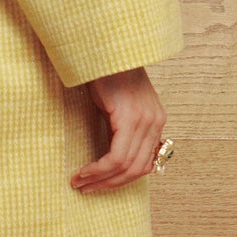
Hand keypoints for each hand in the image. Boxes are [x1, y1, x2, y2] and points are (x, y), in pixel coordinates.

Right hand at [69, 64, 166, 191]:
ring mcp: (146, 119)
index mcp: (156, 120)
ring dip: (101, 180)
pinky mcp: (131, 117)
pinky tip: (83, 172)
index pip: (144, 163)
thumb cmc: (105, 71)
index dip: (120, 180)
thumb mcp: (116, 103)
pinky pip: (117, 156)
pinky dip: (99, 169)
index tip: (97, 184)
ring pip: (126, 166)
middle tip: (86, 189)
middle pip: (137, 170)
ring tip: (80, 183)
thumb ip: (118, 126)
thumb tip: (107, 154)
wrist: (104, 46)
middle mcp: (156, 121)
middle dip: (110, 184)